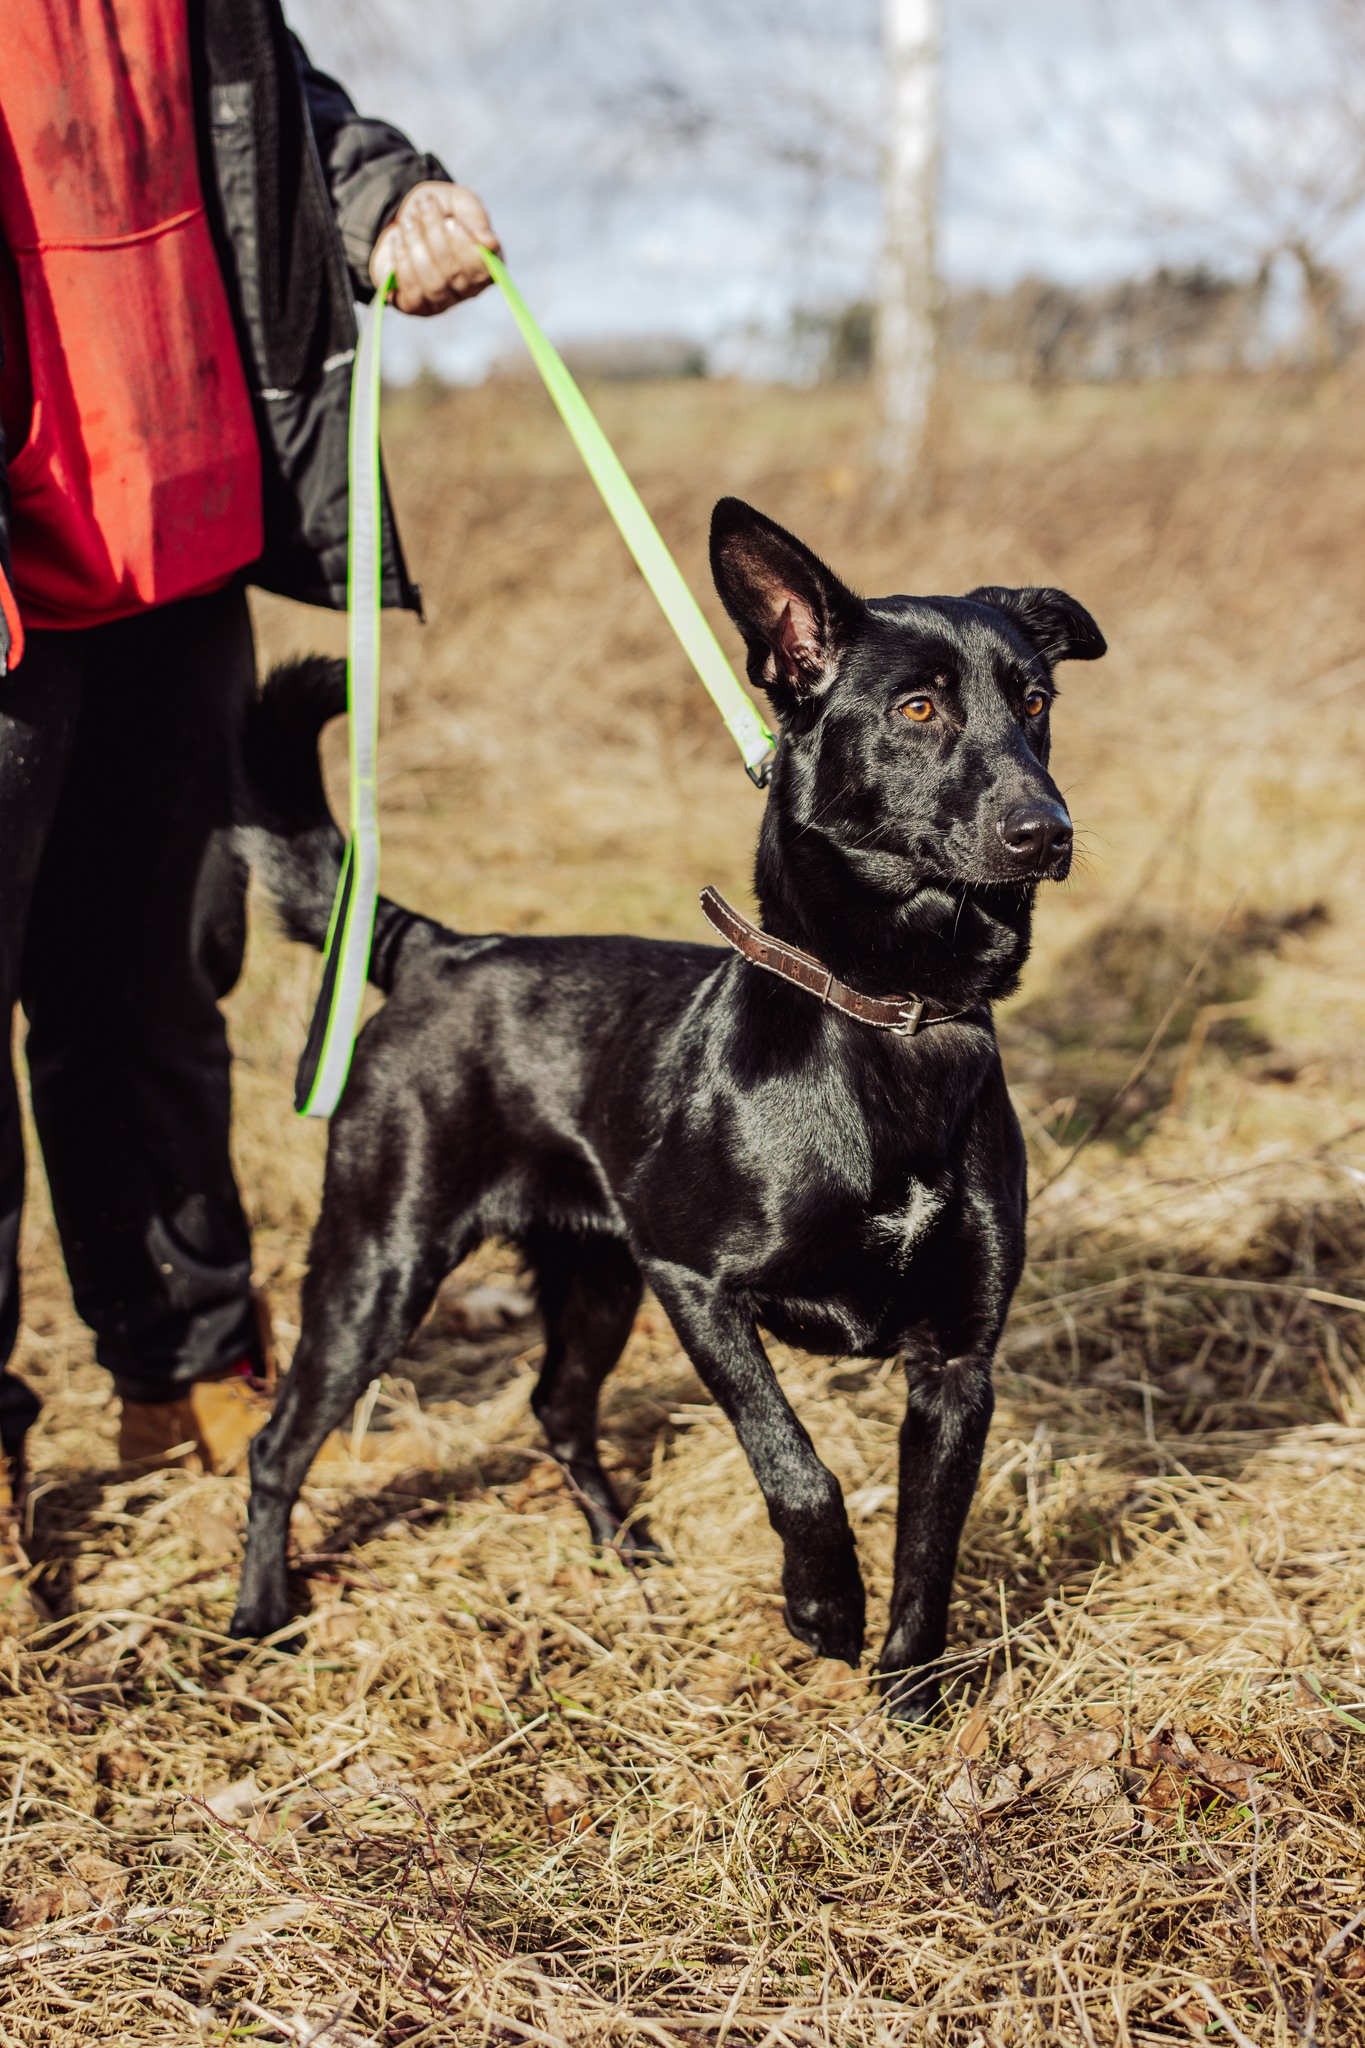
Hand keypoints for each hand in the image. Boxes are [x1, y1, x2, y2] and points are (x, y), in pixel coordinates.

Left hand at [369, 182, 500, 315]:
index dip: (465, 248)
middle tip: (424, 206)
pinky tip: (398, 241)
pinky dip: (402, 262)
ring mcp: (442, 302)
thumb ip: (476, 217)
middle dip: (434, 235)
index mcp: (487, 265)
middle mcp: (468, 290)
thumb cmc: (440, 211)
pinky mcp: (416, 306)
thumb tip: (489, 244)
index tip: (451, 222)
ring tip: (408, 221)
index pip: (484, 270)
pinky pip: (411, 294)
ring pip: (432, 284)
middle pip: (454, 273)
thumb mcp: (459, 201)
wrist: (405, 218)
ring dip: (415, 246)